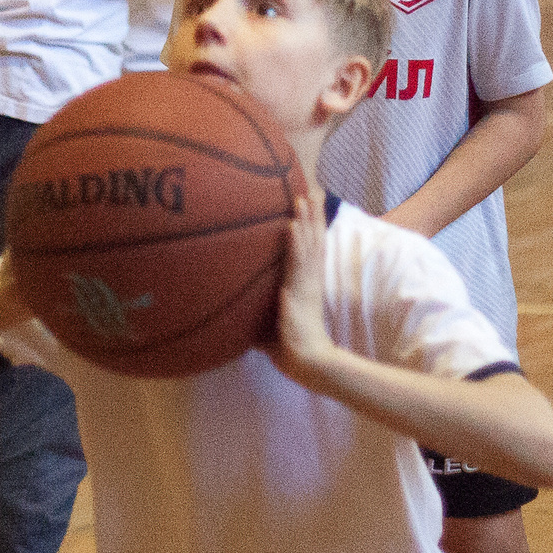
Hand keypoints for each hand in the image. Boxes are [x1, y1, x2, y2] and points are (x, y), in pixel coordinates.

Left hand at [270, 193, 336, 384]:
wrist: (307, 362)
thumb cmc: (291, 350)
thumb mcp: (272, 329)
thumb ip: (260, 322)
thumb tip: (238, 324)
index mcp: (305, 286)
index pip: (310, 251)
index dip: (311, 229)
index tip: (311, 208)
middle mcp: (308, 280)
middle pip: (313, 241)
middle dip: (313, 216)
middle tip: (313, 190)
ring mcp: (305, 284)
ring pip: (308, 245)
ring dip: (306, 220)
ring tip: (304, 197)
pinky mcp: (299, 292)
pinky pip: (297, 262)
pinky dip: (295, 242)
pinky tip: (292, 226)